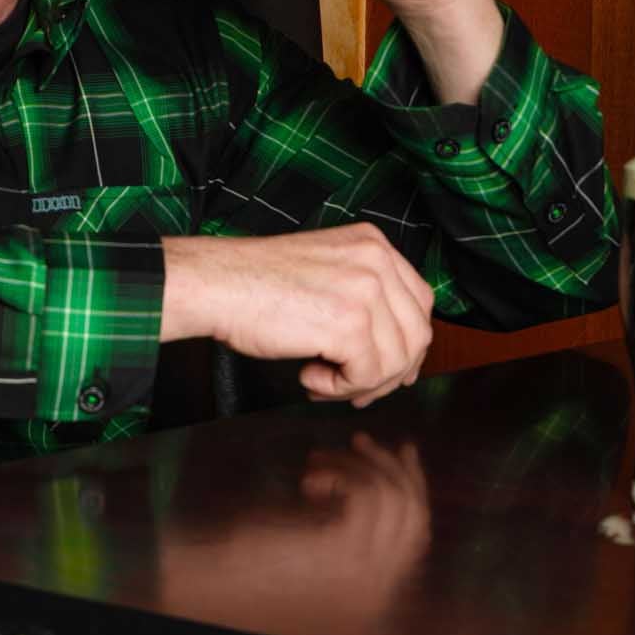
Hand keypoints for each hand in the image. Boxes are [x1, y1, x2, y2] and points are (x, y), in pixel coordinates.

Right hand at [161, 225, 433, 406]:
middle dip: (389, 373)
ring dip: (359, 382)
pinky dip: (338, 388)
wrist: (215, 285)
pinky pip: (367, 374)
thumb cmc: (254, 285)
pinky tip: (308, 376)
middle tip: (355, 390)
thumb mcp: (325, 273)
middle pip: (415, 334)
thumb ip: (362, 298)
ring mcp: (366, 290)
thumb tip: (397, 355)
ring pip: (395, 360)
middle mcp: (376, 260)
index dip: (408, 343)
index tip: (388, 369)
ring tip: (320, 380)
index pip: (419, 301)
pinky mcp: (350, 323)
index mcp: (373, 244)